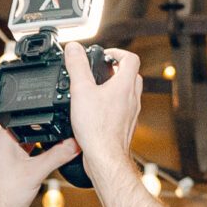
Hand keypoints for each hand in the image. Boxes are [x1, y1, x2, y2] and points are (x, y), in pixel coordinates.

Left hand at [0, 123, 53, 206]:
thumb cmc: (5, 196)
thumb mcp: (37, 173)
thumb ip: (58, 156)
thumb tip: (75, 144)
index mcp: (3, 136)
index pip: (27, 115)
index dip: (45, 116)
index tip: (59, 122)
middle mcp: (0, 140)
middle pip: (28, 125)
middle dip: (45, 131)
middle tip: (58, 138)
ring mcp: (2, 150)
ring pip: (27, 138)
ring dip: (39, 143)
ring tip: (47, 153)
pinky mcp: (5, 160)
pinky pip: (23, 149)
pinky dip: (33, 153)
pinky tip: (39, 163)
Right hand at [61, 43, 143, 169]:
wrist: (105, 157)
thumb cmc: (97, 129)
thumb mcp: (80, 91)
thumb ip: (77, 66)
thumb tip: (74, 48)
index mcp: (125, 85)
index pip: (131, 58)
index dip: (117, 52)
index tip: (104, 56)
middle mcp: (132, 98)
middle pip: (131, 75)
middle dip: (116, 69)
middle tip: (100, 71)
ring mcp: (131, 114)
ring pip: (128, 93)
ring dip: (115, 87)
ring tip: (96, 90)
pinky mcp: (125, 126)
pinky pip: (123, 109)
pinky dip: (113, 105)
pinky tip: (97, 111)